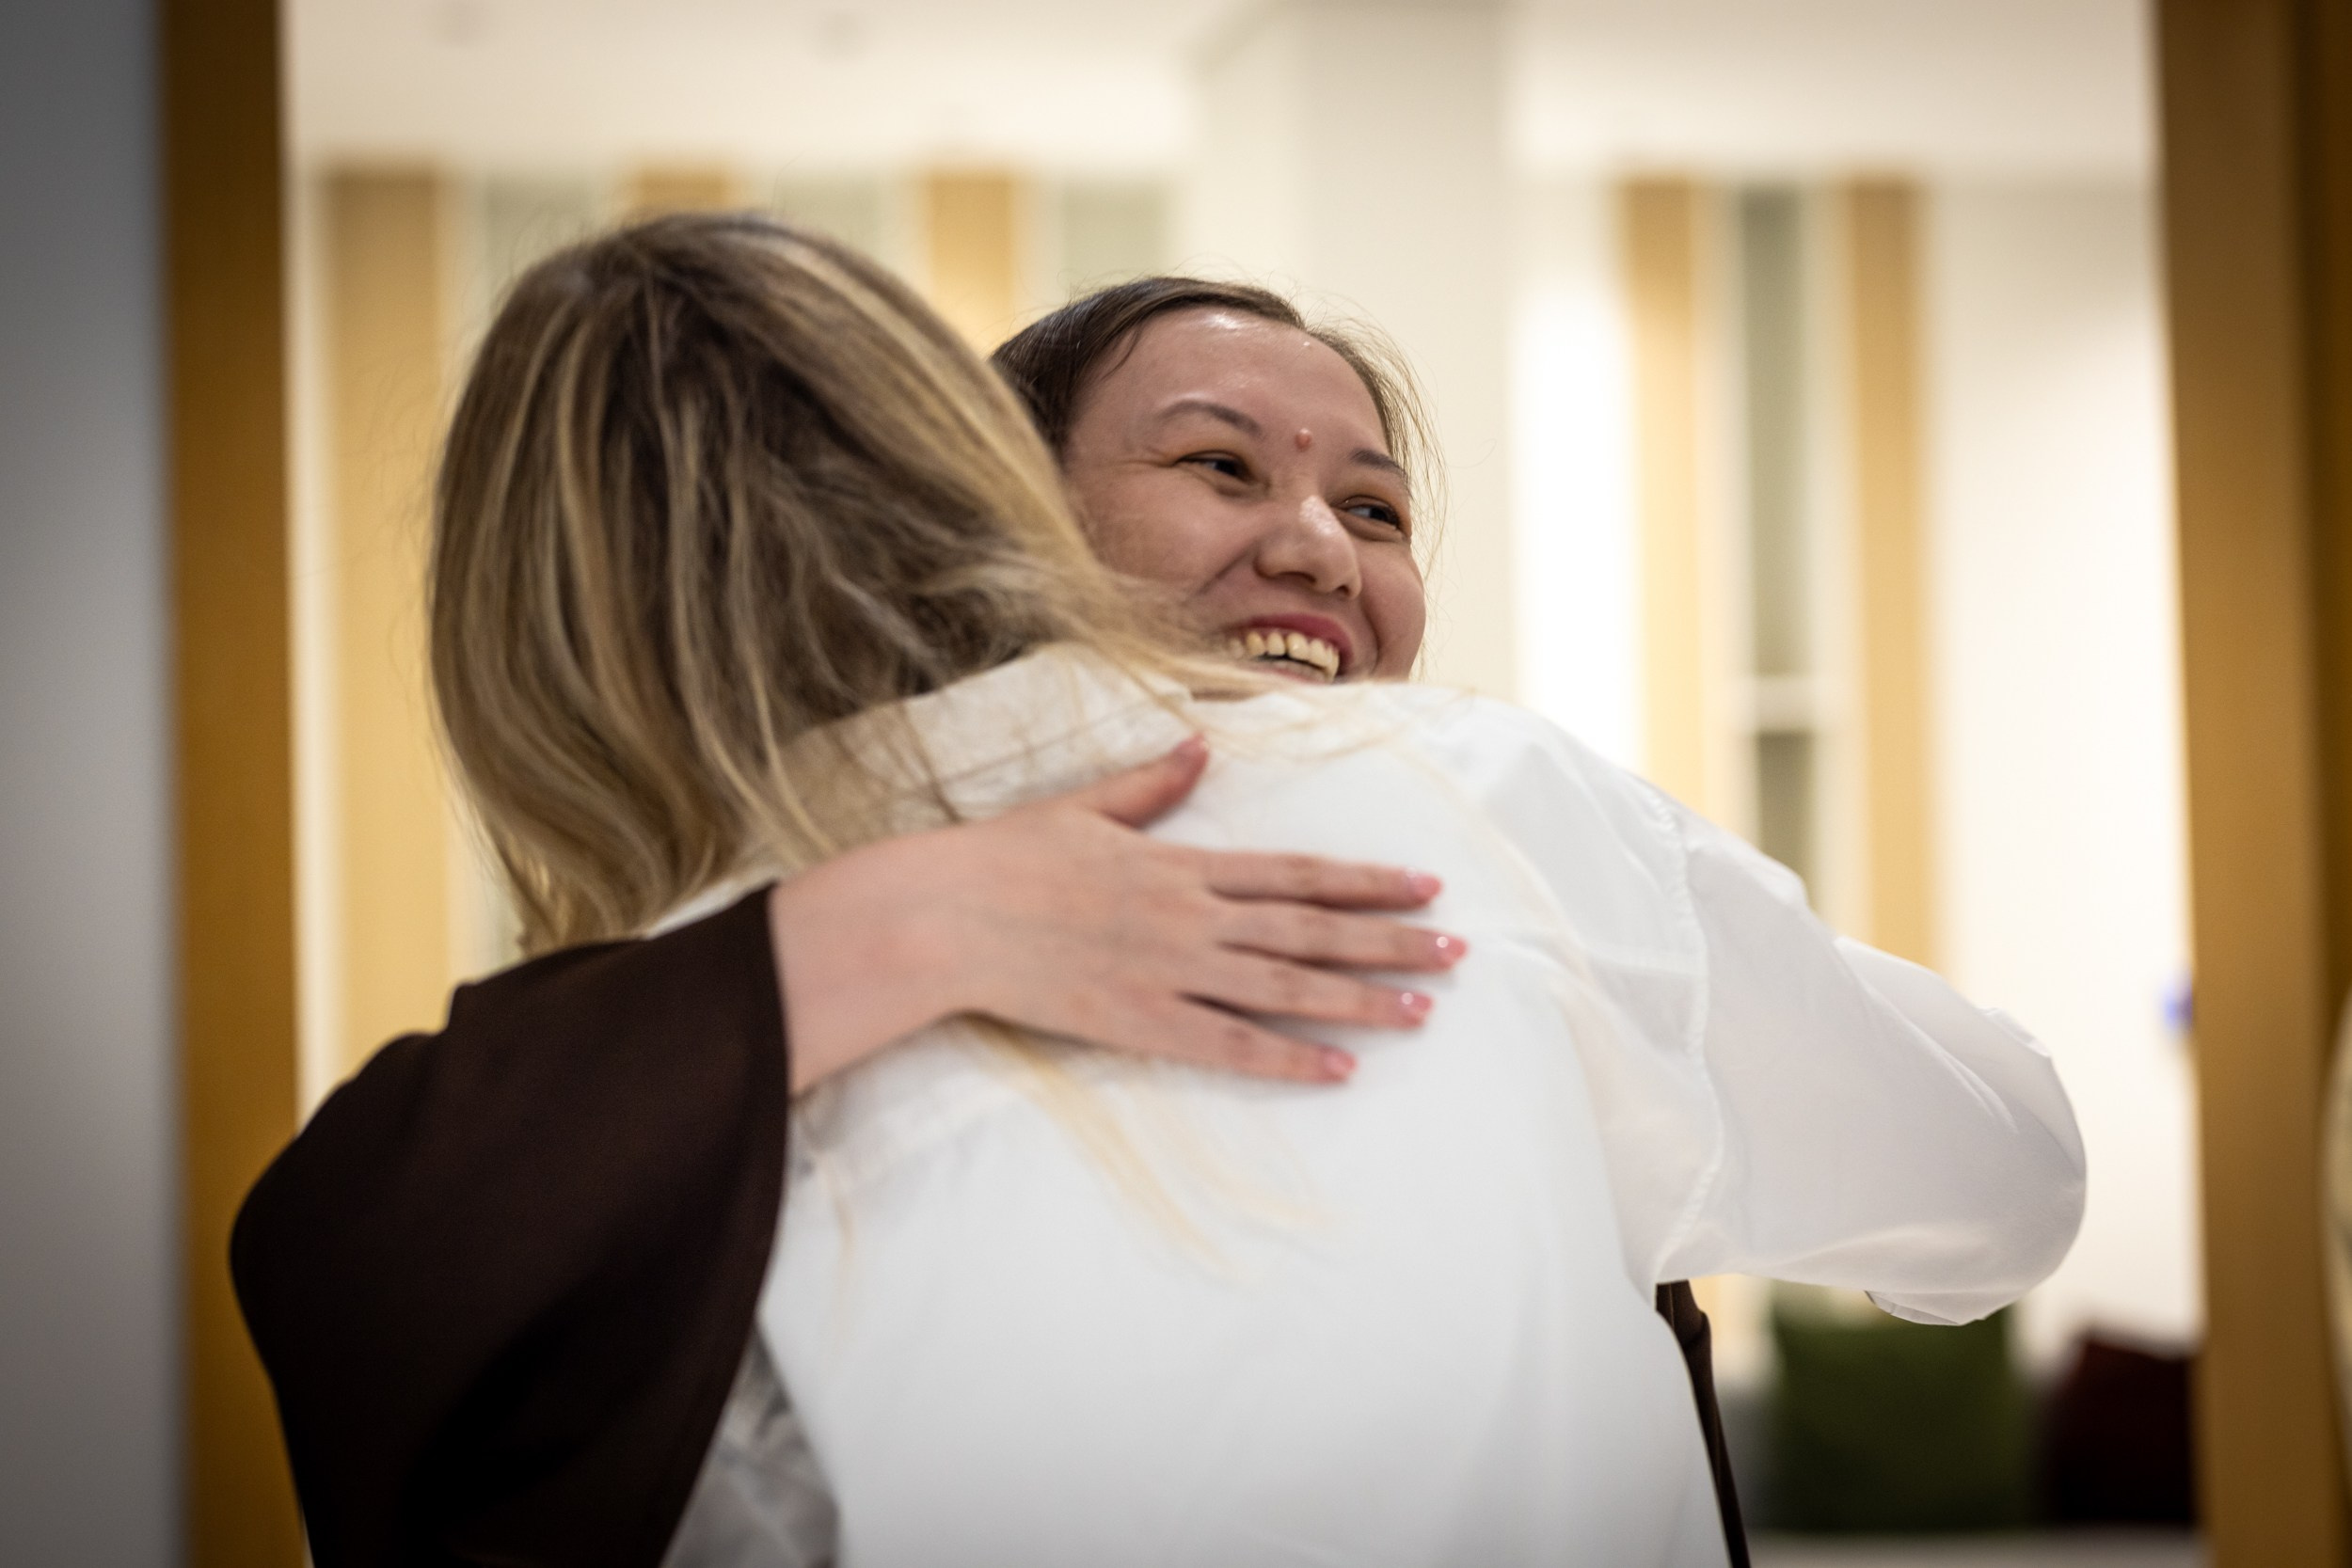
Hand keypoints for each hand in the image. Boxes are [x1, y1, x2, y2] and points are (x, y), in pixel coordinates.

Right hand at [769, 735, 1464, 1091]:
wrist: (946, 915)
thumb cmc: (1008, 858)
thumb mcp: (1085, 807)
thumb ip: (1151, 784)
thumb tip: (1199, 745)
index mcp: (1183, 864)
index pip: (1297, 873)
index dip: (1366, 881)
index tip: (1425, 887)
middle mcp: (1192, 917)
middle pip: (1311, 931)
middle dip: (1390, 942)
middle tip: (1456, 954)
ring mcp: (1169, 971)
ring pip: (1285, 988)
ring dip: (1359, 1000)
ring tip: (1421, 1012)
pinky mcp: (1139, 1022)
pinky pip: (1227, 1044)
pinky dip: (1286, 1059)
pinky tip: (1339, 1070)